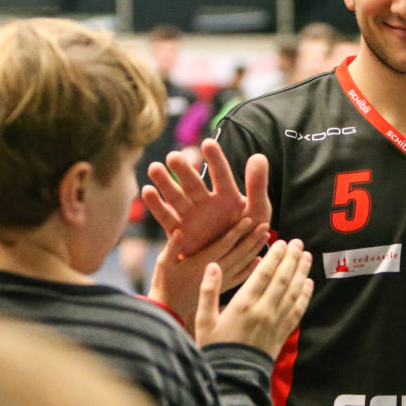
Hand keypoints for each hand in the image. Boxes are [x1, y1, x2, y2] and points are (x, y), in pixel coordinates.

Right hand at [142, 138, 271, 255]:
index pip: (221, 174)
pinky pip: (167, 218)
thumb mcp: (259, 210)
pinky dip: (157, 206)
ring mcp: (191, 216)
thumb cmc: (250, 233)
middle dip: (183, 170)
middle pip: (193, 184)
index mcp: (227, 195)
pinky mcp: (180, 232)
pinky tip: (147, 191)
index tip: (208, 143)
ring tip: (154, 168)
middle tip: (173, 156)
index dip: (216, 159)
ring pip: (176, 197)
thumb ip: (257, 186)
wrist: (237, 262)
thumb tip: (258, 156)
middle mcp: (206, 201)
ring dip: (165, 183)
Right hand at [146, 218, 268, 335]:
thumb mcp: (163, 267)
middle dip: (253, 238)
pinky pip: (241, 279)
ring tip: (266, 237)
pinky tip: (259, 260)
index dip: (237, 232)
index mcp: (202, 266)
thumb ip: (171, 249)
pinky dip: (251, 269)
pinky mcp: (224, 292)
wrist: (169, 316)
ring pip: (244, 265)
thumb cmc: (164, 288)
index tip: (249, 219)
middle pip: (239, 254)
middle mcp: (216, 276)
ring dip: (256, 250)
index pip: (224, 246)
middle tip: (265, 225)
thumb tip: (179, 231)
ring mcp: (222, 284)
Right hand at [195, 239, 312, 356]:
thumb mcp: (202, 320)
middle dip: (291, 259)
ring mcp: (275, 322)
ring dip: (301, 272)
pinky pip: (297, 311)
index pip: (264, 274)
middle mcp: (263, 310)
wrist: (231, 378)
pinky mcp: (282, 333)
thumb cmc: (214, 348)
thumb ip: (208, 291)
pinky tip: (308, 284)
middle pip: (282, 279)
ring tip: (307, 257)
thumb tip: (212, 265)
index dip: (275, 256)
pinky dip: (304, 296)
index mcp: (243, 304)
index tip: (282, 242)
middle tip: (298, 243)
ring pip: (293, 292)